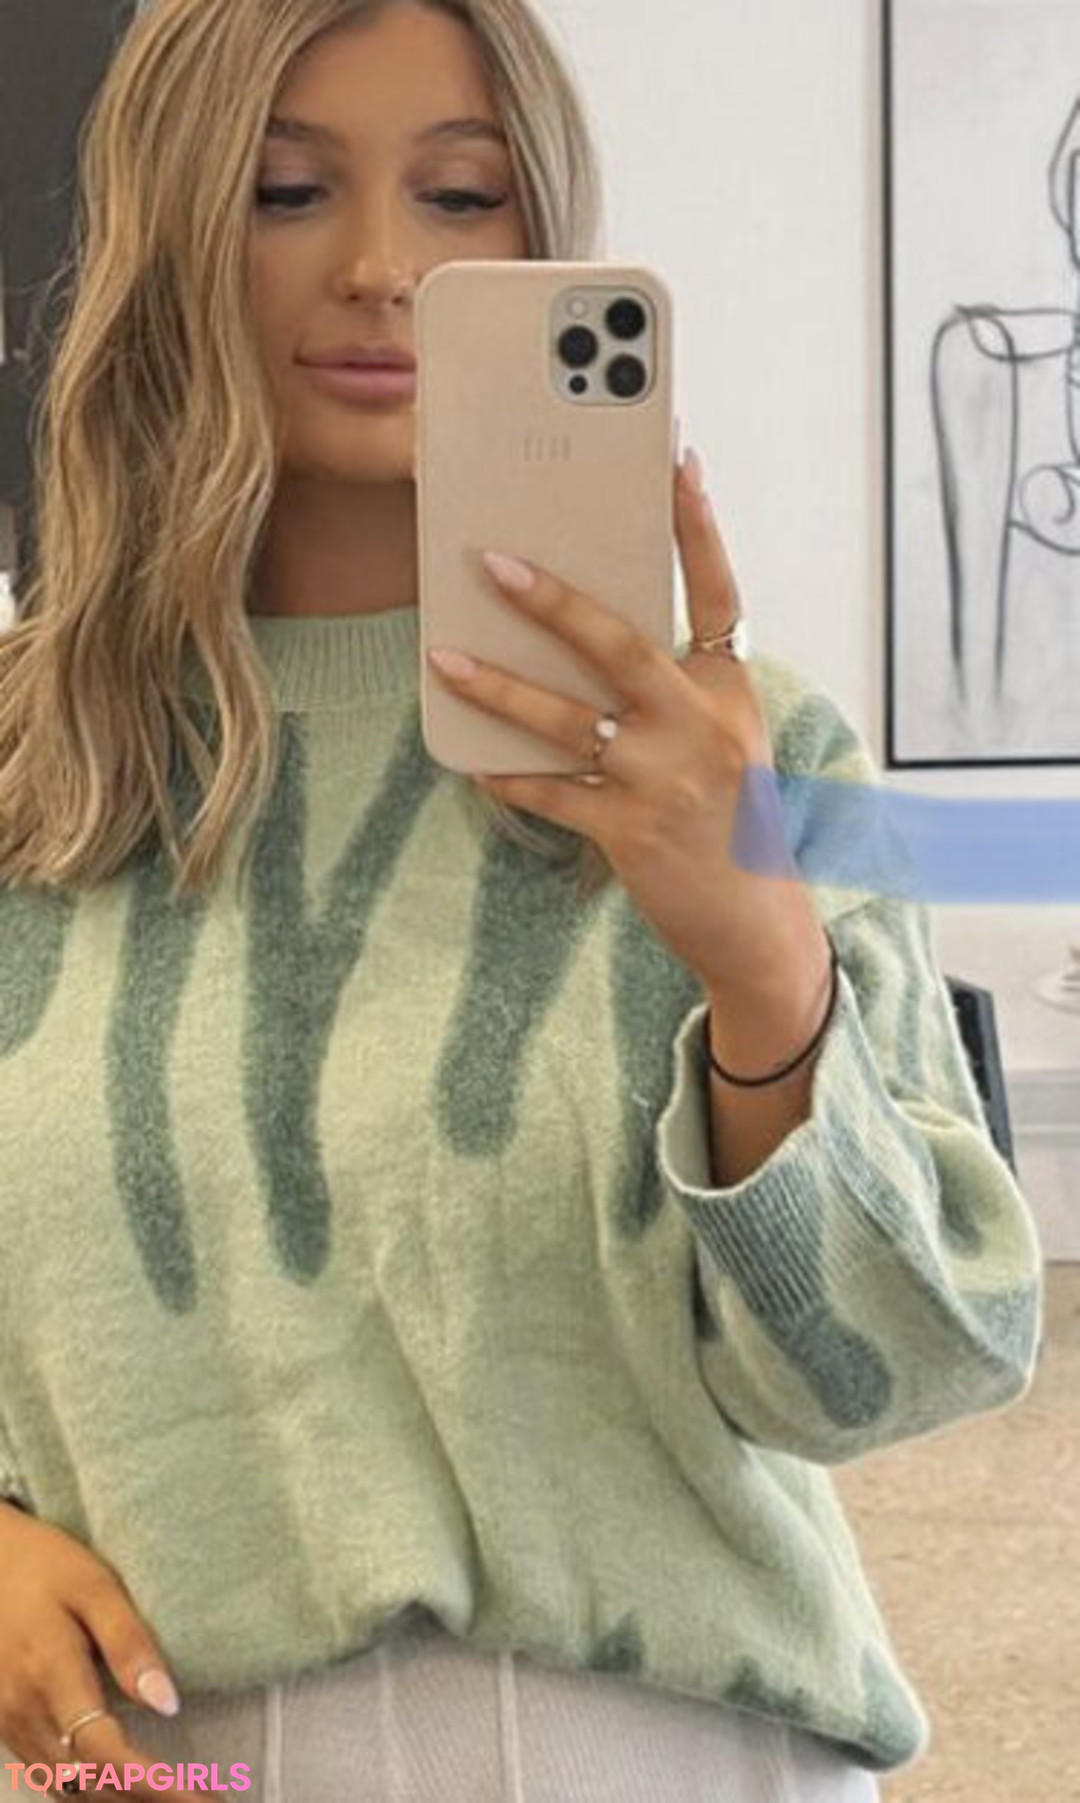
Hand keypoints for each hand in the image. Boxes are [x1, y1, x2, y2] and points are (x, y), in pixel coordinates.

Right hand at [0, 1503, 203, 1798]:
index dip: (152, 1785)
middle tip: (204, 1802)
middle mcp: (24, 1712)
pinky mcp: (4, 1725)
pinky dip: (86, 1791)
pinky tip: (119, 1789)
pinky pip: (45, 1775)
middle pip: (87, 1783)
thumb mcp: (94, 1586)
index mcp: (51, 1675)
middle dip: (144, 1800)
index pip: (105, 1753)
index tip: (200, 1799)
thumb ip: (129, 1643)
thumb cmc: (47, 1566)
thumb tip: (168, 1704)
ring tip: (172, 1798)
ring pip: (64, 1788)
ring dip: (116, 1801)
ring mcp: (9, 1724)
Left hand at [427, 450, 814, 997]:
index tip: (676, 459)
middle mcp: (702, 726)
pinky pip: (550, 793)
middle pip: (621, 645)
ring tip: (442, 657)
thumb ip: (673, 683)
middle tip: (491, 561)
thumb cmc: (729, 815)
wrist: (755, 918)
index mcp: (728, 689)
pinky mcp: (631, 832)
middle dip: (553, 602)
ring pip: (567, 721)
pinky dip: (505, 774)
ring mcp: (665, 780)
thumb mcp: (722, 735)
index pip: (717, 592)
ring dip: (498, 687)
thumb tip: (584, 630)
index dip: (696, 526)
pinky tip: (466, 758)